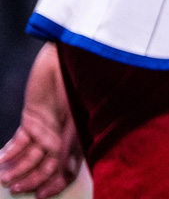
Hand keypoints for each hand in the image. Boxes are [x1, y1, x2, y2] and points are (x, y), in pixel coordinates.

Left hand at [0, 44, 81, 198]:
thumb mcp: (76, 123)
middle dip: (30, 179)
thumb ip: (68, 150)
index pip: (67, 170)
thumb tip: (62, 175)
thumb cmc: (81, 87)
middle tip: (15, 187)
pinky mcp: (32, 119)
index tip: (40, 196)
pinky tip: (0, 159)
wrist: (68, 61)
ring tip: (3, 177)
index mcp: (79, 140)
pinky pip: (19, 141)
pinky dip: (9, 152)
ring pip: (30, 156)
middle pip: (45, 166)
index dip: (54, 185)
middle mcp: (62, 138)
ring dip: (16, 168)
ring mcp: (47, 129)